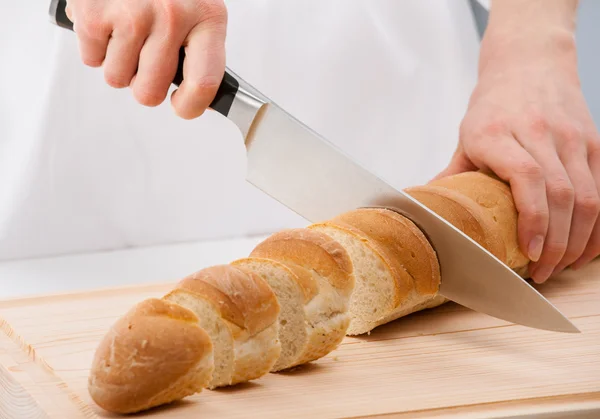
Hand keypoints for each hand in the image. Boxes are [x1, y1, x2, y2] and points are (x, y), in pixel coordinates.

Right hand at [65, 0, 226, 118]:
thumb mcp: (200, 10)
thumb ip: (202, 53)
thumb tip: (202, 102)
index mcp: (207, 17)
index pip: (204, 83)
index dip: (190, 106)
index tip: (180, 105)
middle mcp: (171, 15)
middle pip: (149, 92)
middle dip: (143, 84)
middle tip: (145, 59)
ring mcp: (132, 13)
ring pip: (116, 79)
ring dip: (118, 64)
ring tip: (127, 33)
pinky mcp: (94, 11)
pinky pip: (91, 59)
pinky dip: (96, 46)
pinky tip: (109, 22)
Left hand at [435, 12, 599, 282]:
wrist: (528, 64)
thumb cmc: (492, 107)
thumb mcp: (466, 138)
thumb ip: (452, 177)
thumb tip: (428, 215)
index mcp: (499, 134)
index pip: (527, 178)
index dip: (532, 219)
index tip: (528, 252)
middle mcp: (540, 134)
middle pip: (561, 195)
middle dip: (556, 243)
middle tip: (541, 273)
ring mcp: (572, 137)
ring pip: (587, 195)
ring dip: (578, 239)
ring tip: (561, 266)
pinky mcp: (593, 141)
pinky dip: (598, 224)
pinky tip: (587, 248)